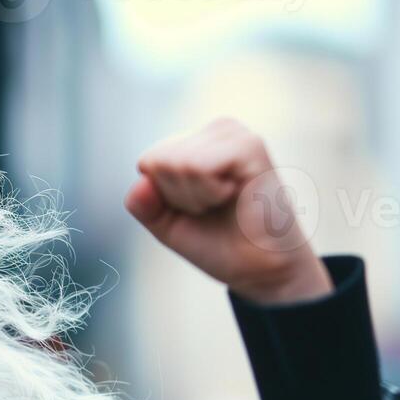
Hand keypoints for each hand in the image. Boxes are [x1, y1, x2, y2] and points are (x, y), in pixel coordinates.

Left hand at [124, 117, 332, 303]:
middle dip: (179, 197)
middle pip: (159, 161)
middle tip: (214, 208)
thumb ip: (144, 206)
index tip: (197, 209)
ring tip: (225, 203)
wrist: (259, 268)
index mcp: (196, 143)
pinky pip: (198, 166)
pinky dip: (209, 193)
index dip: (164, 196)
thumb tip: (140, 182)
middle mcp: (215, 131)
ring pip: (177, 162)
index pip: (148, 162)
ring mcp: (233, 134)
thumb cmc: (218, 244)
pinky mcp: (249, 145)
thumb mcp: (168, 226)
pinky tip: (235, 195)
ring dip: (196, 197)